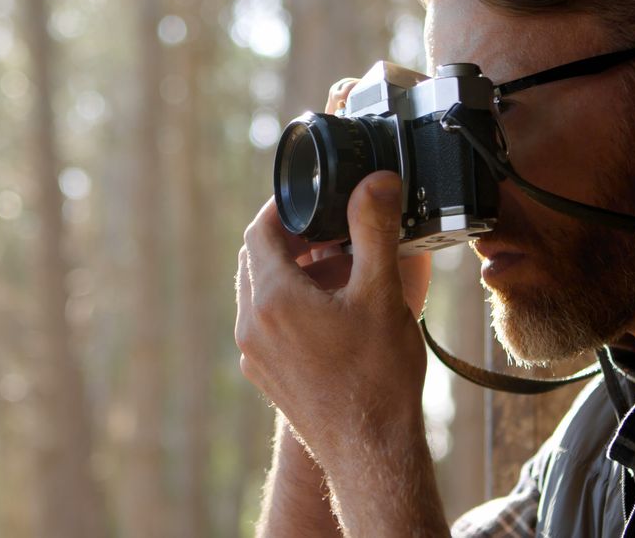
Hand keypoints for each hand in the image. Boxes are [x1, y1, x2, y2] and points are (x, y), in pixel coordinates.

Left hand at [237, 78, 443, 535]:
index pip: (260, 229)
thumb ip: (374, 228)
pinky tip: (330, 311)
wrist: (371, 453)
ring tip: (334, 266)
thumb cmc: (379, 376)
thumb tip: (374, 180)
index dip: (285, 206)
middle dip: (288, 237)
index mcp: (272, 297)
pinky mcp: (265, 377)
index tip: (314, 197)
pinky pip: (265, 323)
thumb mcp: (383, 293)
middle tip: (328, 227)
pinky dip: (287, 303)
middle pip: (255, 259)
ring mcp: (254, 355)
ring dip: (288, 271)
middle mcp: (251, 325)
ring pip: (258, 292)